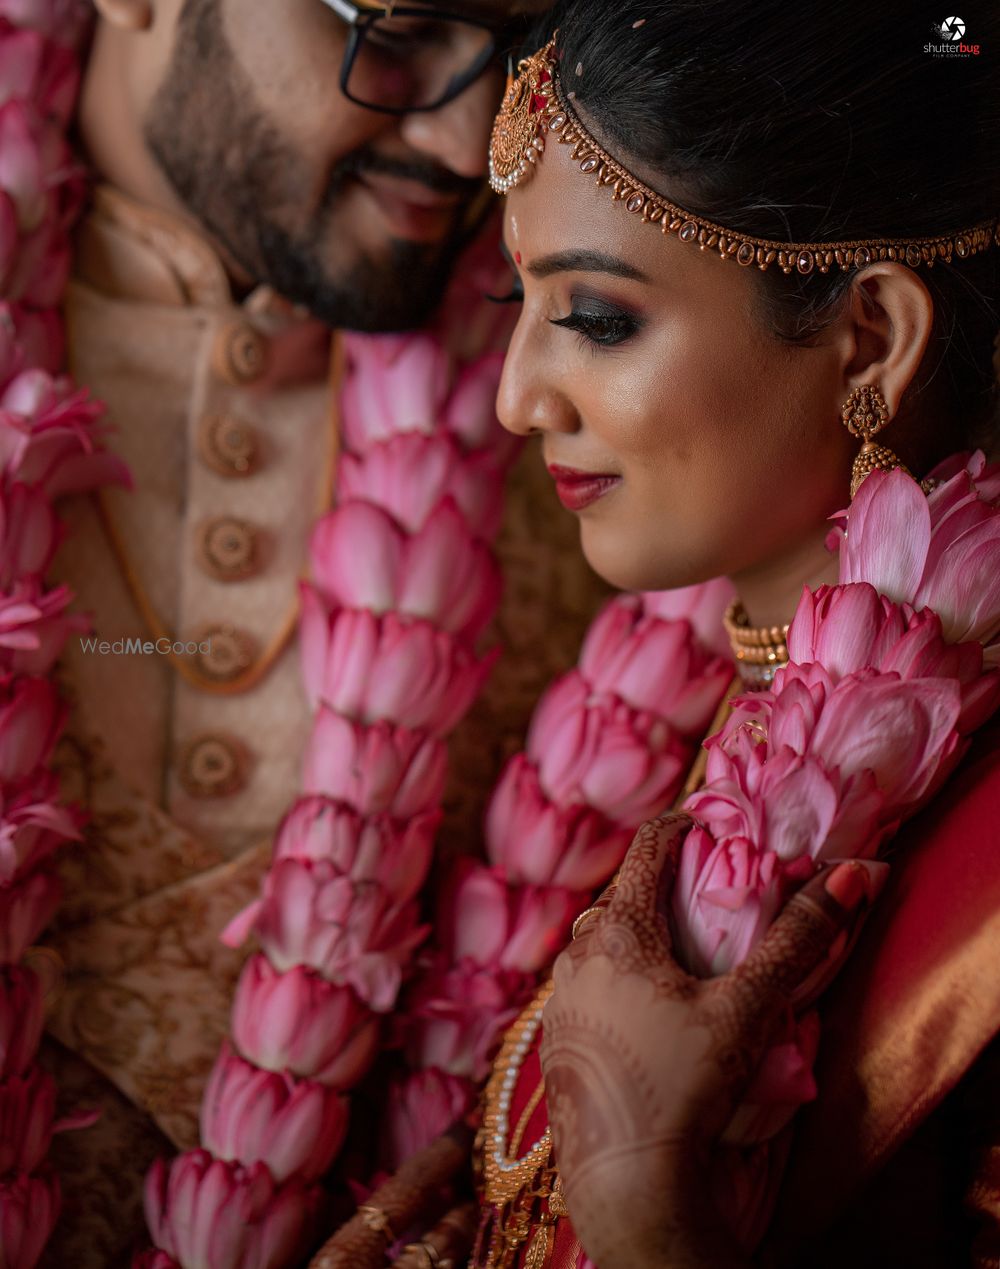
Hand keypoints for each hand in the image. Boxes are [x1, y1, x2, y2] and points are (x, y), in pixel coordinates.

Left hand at [540, 814, 870, 1268]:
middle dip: (661, 885)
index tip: (709, 822)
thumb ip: (799, 938)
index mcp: (618, 930)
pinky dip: (619, 978)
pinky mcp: (558, 1041)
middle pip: (621, 896)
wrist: (628, 1178)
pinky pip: (589, 986)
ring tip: (680, 950)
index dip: (681, 826)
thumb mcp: (749, 1007)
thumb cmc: (686, 1084)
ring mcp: (561, 1000)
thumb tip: (856, 873)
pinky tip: (648, 1009)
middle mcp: (578, 955)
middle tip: (704, 891)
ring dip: (638, 935)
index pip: (646, 848)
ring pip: (600, 943)